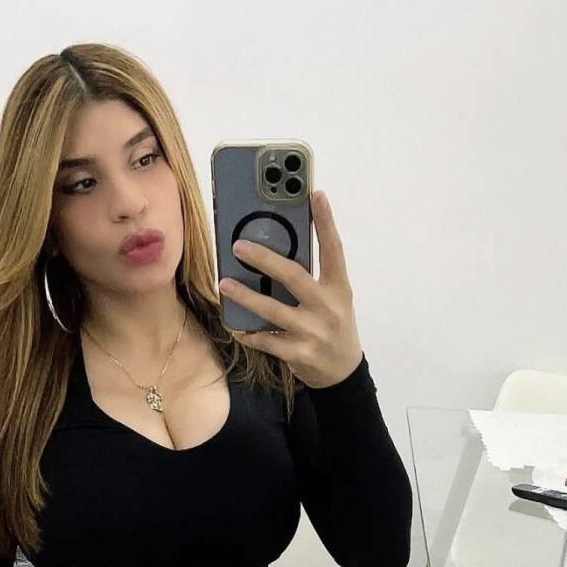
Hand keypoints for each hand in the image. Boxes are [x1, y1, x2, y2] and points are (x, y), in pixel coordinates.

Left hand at [218, 189, 362, 388]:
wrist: (342, 371)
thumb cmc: (332, 326)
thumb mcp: (333, 299)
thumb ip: (312, 279)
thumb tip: (275, 254)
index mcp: (339, 288)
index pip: (333, 249)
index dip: (325, 221)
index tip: (315, 194)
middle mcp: (327, 307)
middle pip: (293, 276)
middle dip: (264, 259)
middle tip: (239, 246)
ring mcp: (313, 331)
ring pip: (272, 310)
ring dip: (246, 297)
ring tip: (224, 284)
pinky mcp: (299, 353)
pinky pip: (266, 341)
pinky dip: (249, 333)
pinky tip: (236, 326)